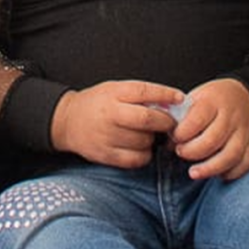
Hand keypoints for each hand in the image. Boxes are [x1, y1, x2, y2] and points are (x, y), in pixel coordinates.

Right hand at [51, 82, 180, 165]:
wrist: (68, 122)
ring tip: (147, 134)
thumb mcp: (115, 89)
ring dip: (153, 140)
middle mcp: (110, 114)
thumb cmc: (97, 103)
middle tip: (171, 124)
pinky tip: (139, 148)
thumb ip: (140, 95)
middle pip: (147, 119)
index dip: (166, 95)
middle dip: (166, 123)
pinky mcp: (106, 155)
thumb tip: (172, 102)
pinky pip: (136, 159)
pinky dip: (144, 155)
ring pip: (144, 141)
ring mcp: (107, 136)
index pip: (144, 91)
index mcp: (113, 93)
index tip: (180, 99)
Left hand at [172, 79, 248, 180]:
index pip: (196, 120)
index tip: (174, 137)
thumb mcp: (196, 98)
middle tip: (180, 152)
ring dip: (210, 168)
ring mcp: (245, 131)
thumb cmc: (213, 101)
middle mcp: (232, 116)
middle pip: (212, 140)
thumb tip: (165, 141)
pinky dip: (231, 172)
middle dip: (192, 152)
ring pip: (230, 155)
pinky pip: (246, 163)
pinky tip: (218, 174)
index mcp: (214, 101)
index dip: (181, 134)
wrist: (245, 96)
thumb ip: (181, 117)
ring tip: (193, 173)